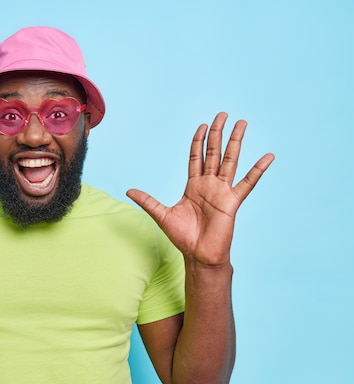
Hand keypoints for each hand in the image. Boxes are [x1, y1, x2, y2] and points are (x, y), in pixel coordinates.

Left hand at [127, 112, 273, 266]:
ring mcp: (222, 191)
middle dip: (217, 133)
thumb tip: (128, 190)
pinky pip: (248, 183)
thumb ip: (147, 201)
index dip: (198, 140)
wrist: (198, 255)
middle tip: (222, 114)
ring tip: (242, 123)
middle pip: (214, 152)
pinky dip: (258, 170)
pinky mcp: (232, 202)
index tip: (202, 124)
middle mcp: (209, 185)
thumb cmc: (182, 237)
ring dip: (236, 142)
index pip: (196, 156)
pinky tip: (268, 156)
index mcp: (193, 185)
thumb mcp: (161, 215)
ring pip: (230, 160)